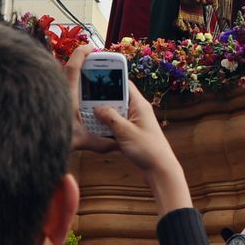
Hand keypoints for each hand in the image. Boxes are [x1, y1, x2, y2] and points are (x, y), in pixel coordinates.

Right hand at [62, 48, 189, 212]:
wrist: (160, 170)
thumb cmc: (147, 149)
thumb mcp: (124, 132)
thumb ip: (110, 117)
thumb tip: (97, 108)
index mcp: (139, 104)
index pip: (124, 84)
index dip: (111, 78)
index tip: (96, 75)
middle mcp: (138, 110)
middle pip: (118, 98)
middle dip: (103, 98)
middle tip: (85, 97)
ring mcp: (136, 121)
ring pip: (116, 112)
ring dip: (104, 113)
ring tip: (87, 112)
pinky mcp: (133, 132)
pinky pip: (118, 123)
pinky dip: (108, 125)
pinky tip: (96, 128)